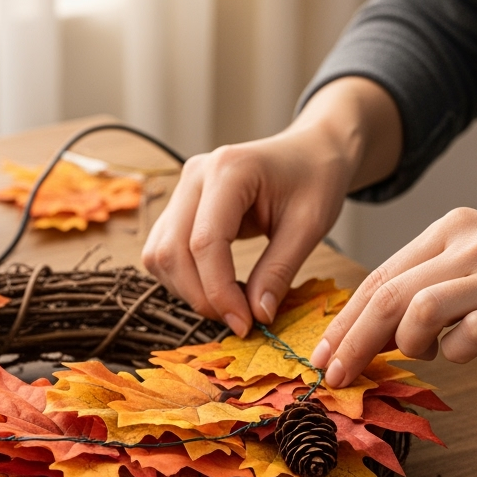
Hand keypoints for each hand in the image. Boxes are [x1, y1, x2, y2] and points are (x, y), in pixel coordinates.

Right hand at [141, 77, 401, 335]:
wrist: (309, 152)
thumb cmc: (315, 179)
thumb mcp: (310, 225)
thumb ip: (279, 270)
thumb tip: (256, 316)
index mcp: (229, 170)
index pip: (205, 242)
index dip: (218, 291)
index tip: (245, 323)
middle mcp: (195, 176)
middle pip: (173, 252)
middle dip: (201, 296)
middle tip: (238, 320)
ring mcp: (182, 189)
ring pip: (160, 255)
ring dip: (188, 290)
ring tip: (228, 304)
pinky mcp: (178, 207)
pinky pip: (163, 252)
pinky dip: (182, 279)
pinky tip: (215, 287)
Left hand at [311, 208, 476, 386]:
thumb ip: (434, 280)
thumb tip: (384, 327)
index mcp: (452, 229)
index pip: (380, 277)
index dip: (345, 320)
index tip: (324, 352)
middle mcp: (469, 244)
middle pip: (387, 296)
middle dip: (352, 341)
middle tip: (335, 373)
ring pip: (417, 312)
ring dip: (406, 345)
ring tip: (422, 353)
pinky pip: (466, 337)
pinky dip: (453, 353)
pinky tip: (464, 351)